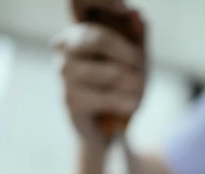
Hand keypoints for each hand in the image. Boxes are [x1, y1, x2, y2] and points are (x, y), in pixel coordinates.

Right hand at [53, 1, 145, 144]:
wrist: (111, 130)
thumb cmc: (123, 88)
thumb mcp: (137, 60)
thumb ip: (138, 36)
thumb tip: (137, 14)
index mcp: (80, 28)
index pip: (77, 1)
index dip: (101, 1)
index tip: (125, 9)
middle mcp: (64, 45)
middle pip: (97, 38)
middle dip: (129, 55)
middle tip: (142, 68)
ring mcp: (63, 72)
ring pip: (108, 72)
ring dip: (132, 83)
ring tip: (139, 91)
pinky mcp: (69, 99)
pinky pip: (104, 96)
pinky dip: (124, 101)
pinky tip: (132, 104)